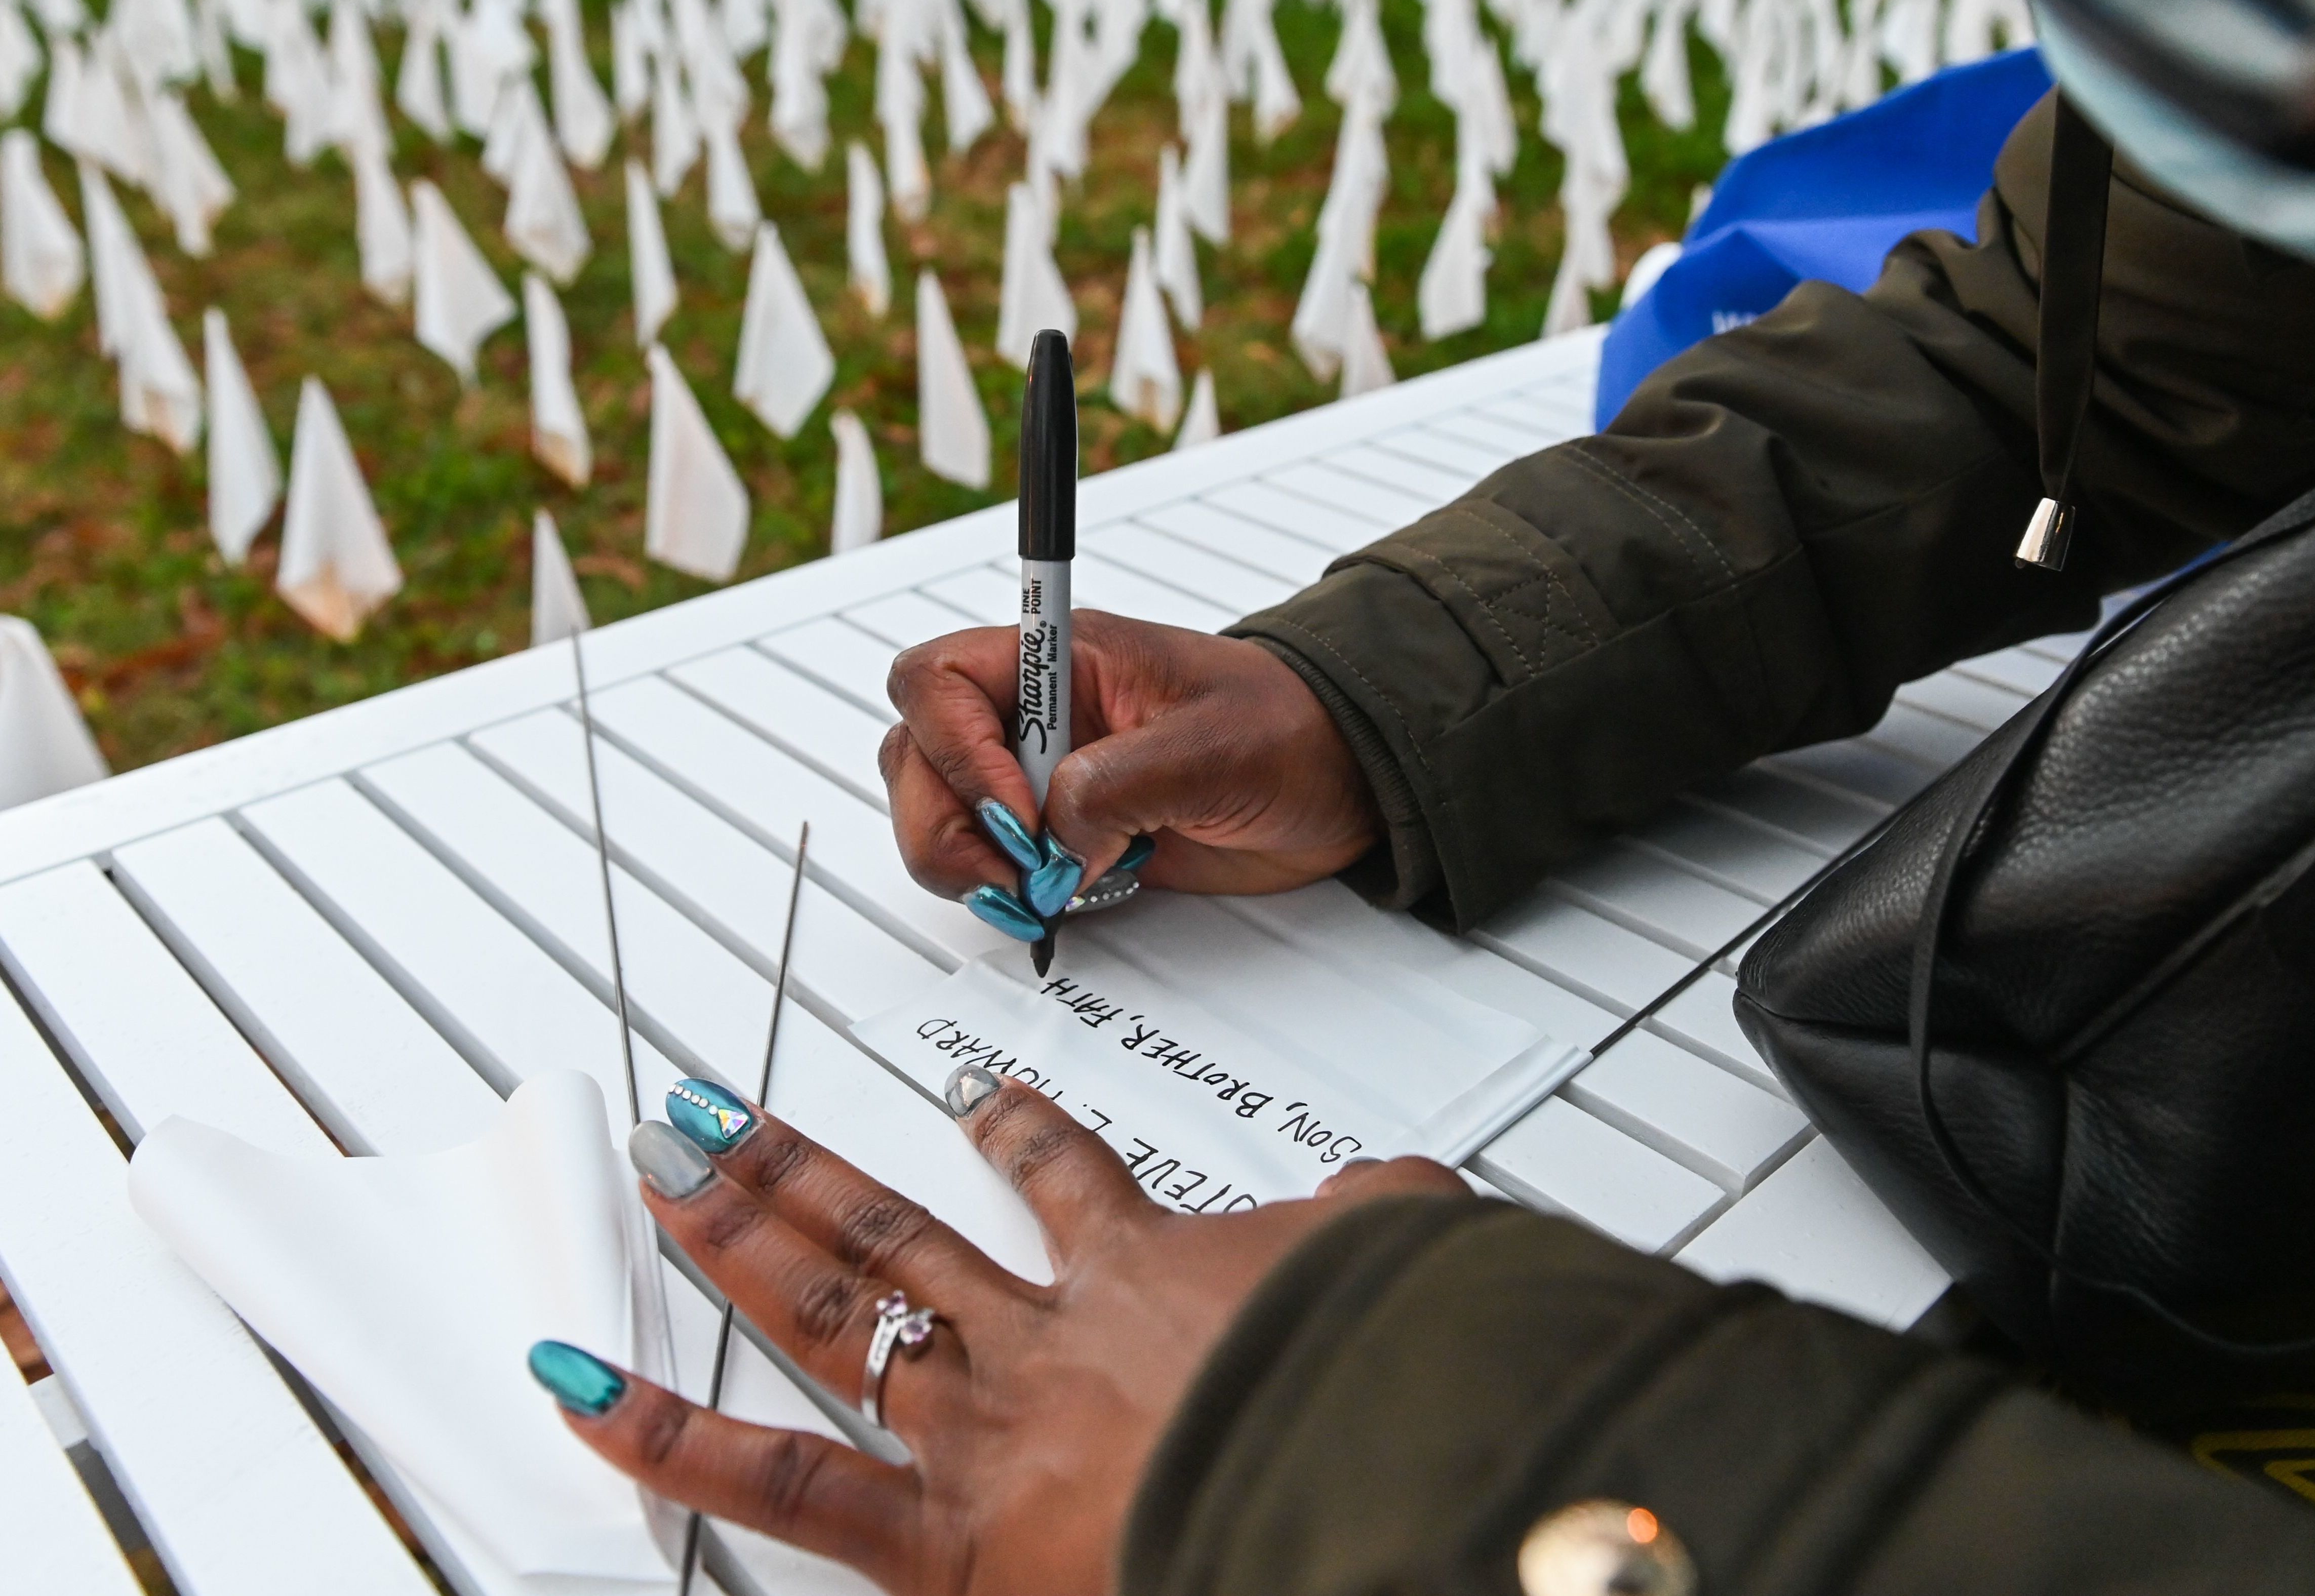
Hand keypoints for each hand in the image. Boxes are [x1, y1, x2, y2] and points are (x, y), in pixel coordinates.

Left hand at [544, 1076, 1466, 1595]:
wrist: (1360, 1481)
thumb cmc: (1382, 1388)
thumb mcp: (1406, 1260)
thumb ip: (1372, 1214)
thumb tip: (1385, 1191)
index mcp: (1148, 1270)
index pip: (1065, 1180)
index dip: (1016, 1131)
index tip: (980, 1101)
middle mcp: (1045, 1334)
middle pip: (895, 1227)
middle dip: (797, 1167)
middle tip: (719, 1113)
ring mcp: (984, 1425)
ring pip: (831, 1307)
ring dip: (732, 1235)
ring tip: (660, 1171)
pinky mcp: (950, 1540)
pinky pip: (785, 1483)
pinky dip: (670, 1442)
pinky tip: (582, 1395)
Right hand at [880, 612, 1382, 900]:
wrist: (1342, 782)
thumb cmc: (1294, 733)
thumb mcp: (1212, 747)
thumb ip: (1119, 785)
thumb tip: (1054, 836)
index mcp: (1062, 659)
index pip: (941, 680)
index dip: (956, 750)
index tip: (1018, 811)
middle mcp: (1039, 716)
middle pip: (918, 755)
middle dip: (946, 823)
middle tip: (1016, 870)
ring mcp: (1044, 777)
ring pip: (939, 813)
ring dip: (967, 864)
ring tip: (1036, 891)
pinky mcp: (1065, 835)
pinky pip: (991, 863)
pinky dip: (1003, 892)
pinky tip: (1053, 901)